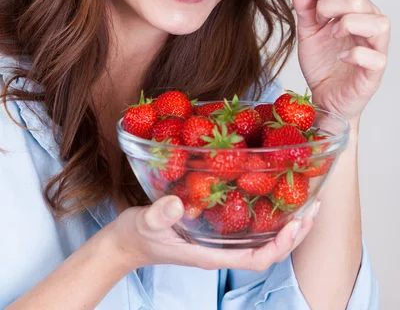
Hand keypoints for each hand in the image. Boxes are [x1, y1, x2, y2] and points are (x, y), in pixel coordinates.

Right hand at [110, 195, 319, 272]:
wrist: (126, 243)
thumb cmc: (138, 236)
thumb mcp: (146, 223)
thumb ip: (160, 215)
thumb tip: (178, 204)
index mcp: (212, 254)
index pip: (257, 259)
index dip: (280, 245)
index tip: (296, 225)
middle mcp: (222, 249)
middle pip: (269, 249)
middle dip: (295, 232)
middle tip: (314, 206)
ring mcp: (219, 240)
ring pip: (262, 237)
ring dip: (286, 222)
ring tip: (304, 200)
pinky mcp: (214, 227)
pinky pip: (247, 224)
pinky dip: (264, 212)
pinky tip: (270, 193)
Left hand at [291, 0, 389, 127]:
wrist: (324, 97)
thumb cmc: (322, 61)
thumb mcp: (308, 29)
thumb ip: (305, 6)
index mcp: (354, 10)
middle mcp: (369, 23)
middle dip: (330, 4)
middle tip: (317, 19)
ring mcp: (375, 47)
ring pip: (377, 22)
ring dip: (348, 24)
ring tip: (332, 35)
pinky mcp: (375, 70)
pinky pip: (375, 57)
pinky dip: (355, 55)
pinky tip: (342, 57)